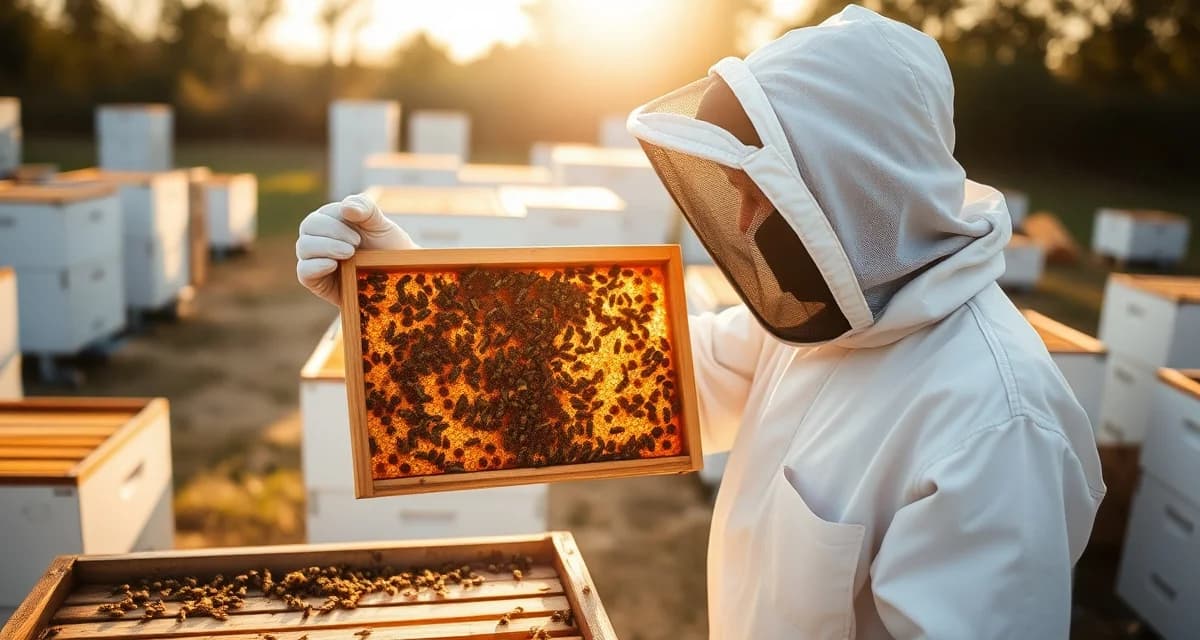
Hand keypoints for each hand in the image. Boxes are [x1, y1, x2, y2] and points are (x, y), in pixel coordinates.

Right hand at [296, 193, 417, 305]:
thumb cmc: (388, 249)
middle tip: (356, 244)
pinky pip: (303, 272)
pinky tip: (333, 265)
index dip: (336, 224)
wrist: (398, 280)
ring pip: (303, 247)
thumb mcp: (381, 225)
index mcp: (331, 220)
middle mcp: (319, 238)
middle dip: (332, 233)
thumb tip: (345, 207)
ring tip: (349, 254)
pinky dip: (315, 266)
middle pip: (308, 227)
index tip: (359, 237)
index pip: (321, 215)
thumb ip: (366, 209)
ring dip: (325, 247)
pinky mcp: (316, 281)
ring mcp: (316, 259)